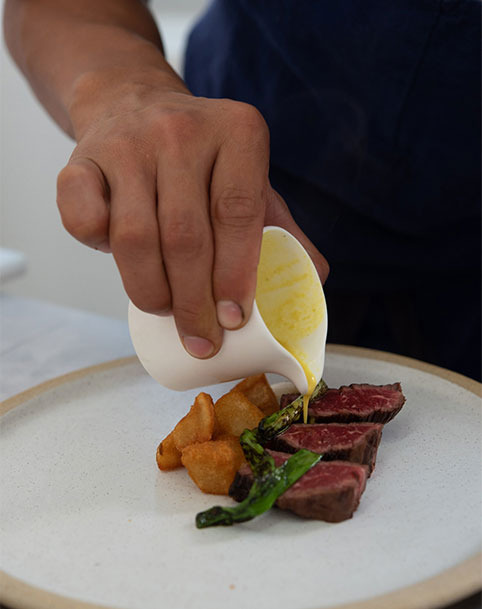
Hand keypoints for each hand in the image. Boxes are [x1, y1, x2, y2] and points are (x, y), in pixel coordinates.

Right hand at [57, 69, 328, 357]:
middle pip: (186, 237)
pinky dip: (99, 253)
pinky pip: (83, 222)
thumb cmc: (203, 159)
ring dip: (151, 293)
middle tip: (202, 340)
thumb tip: (315, 282)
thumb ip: (283, 227)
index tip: (233, 320)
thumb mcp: (250, 178)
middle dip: (193, 304)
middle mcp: (181, 130)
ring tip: (168, 314)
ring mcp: (126, 143)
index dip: (236, 275)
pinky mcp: (81, 159)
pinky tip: (125, 266)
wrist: (135, 104)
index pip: (239, 214)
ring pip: (135, 239)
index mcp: (237, 131)